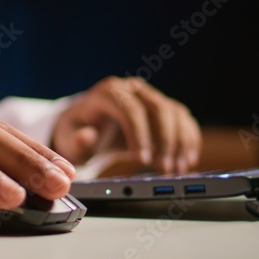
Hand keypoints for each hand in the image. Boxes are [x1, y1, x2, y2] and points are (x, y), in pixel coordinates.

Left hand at [52, 76, 200, 173]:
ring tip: (177, 169)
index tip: (143, 160)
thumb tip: (88, 136)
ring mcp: (150, 96)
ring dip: (181, 142)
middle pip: (159, 108)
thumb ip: (78, 141)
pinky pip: (183, 119)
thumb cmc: (78, 132)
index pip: (130, 109)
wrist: (89, 124)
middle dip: (165, 140)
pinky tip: (187, 160)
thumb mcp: (69, 139)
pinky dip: (189, 139)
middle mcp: (133, 89)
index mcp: (109, 93)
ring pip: (175, 113)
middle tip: (165, 169)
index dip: (140, 134)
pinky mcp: (163, 107)